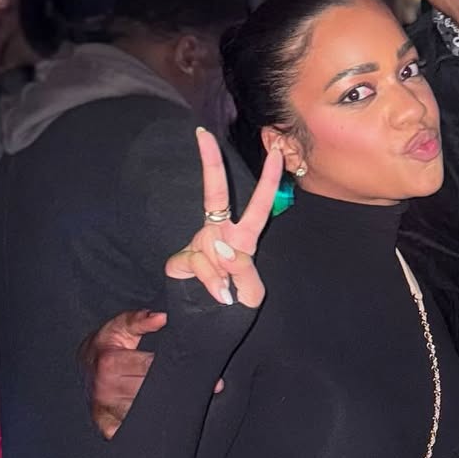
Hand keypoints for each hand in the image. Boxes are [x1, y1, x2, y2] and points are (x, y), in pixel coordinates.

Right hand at [81, 308, 166, 440]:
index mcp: (108, 363)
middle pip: (149, 391)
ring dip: (158, 404)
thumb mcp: (119, 327)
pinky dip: (144, 423)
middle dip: (166, 385)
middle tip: (176, 380)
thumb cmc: (104, 346)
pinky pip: (132, 429)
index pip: (149, 367)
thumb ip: (140, 320)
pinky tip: (150, 412)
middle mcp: (105, 389)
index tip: (182, 365)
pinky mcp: (105, 426)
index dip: (169, 365)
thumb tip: (161, 317)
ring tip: (163, 394)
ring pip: (144, 412)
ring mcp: (104, 409)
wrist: (83, 366)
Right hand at [165, 128, 282, 308]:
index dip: (269, 180)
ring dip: (223, 273)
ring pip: (212, 247)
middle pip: (215, 193)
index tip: (276, 152)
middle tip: (204, 134)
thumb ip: (243, 272)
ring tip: (227, 291)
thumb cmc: (236, 302)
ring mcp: (200, 243)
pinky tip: (216, 292)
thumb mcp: (251, 292)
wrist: (209, 322)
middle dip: (210, 163)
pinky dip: (211, 282)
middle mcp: (221, 232)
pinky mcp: (182, 258)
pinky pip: (200, 265)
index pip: (259, 204)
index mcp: (244, 237)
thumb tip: (222, 248)